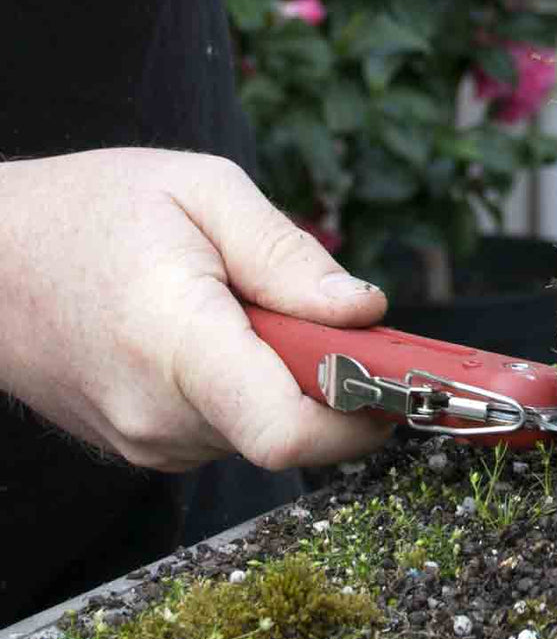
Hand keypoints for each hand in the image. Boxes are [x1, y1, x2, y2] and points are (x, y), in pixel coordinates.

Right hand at [0, 148, 394, 471]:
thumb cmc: (85, 211)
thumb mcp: (201, 191)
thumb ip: (290, 256)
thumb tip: (364, 311)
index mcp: (179, 346)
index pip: (290, 433)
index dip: (361, 417)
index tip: (390, 378)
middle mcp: (161, 414)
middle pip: (293, 429)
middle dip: (328, 379)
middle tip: (311, 313)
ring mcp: (147, 441)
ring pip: (263, 428)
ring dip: (281, 378)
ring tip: (236, 309)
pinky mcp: (143, 447)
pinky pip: (227, 427)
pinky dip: (245, 387)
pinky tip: (209, 334)